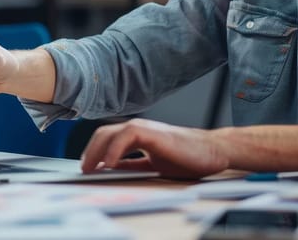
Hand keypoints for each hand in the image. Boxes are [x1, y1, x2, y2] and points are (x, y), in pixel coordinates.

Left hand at [80, 119, 228, 178]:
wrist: (213, 151)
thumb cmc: (187, 156)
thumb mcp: (152, 163)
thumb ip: (132, 163)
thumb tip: (111, 168)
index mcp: (137, 134)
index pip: (107, 137)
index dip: (93, 151)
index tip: (86, 166)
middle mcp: (138, 128)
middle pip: (103, 134)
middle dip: (89, 151)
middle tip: (84, 169)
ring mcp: (145, 128)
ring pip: (110, 133)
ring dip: (96, 151)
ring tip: (90, 168)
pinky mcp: (152, 133)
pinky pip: (126, 137)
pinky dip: (114, 150)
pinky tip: (109, 164)